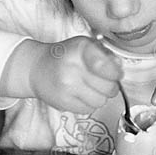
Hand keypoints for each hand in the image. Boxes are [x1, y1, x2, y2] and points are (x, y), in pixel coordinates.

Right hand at [0, 36, 122, 112]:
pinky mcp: (63, 102)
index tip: (115, 73)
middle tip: (102, 81)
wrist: (37, 68)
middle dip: (110, 86)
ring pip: (101, 101)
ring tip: (90, 88)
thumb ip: (105, 54)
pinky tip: (81, 94)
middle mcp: (73, 67)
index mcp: (81, 48)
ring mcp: (67, 86)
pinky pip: (89, 109)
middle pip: (109, 87)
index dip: (116, 73)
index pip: (107, 67)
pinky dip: (89, 104)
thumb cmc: (65, 56)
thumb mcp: (85, 45)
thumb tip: (119, 67)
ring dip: (100, 96)